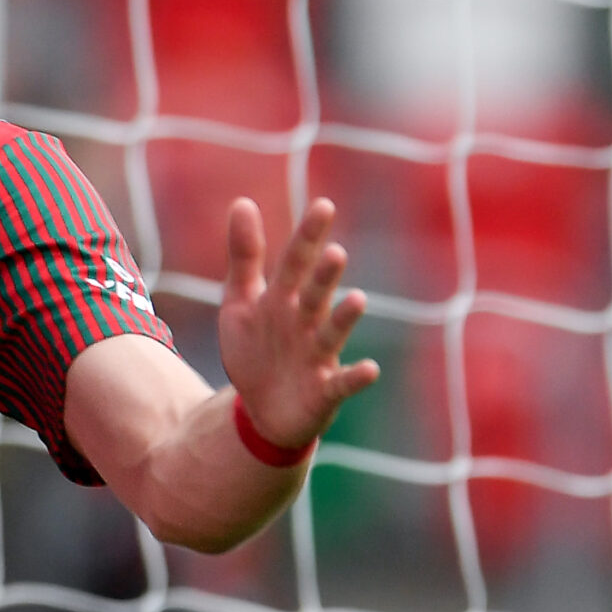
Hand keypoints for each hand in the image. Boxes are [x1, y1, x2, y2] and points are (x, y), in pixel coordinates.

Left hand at [219, 197, 381, 452]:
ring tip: (357, 299)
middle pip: (315, 295)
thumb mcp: (241, 301)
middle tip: (335, 252)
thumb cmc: (257, 348)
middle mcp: (306, 323)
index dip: (308, 237)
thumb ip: (245, 255)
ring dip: (344, 319)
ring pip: (332, 334)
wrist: (261, 410)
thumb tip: (242, 201)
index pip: (296, 262)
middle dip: (324, 277)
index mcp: (284, 299)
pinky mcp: (324, 390)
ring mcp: (318, 356)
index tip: (323, 205)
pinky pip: (342, 383)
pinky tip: (371, 368)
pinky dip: (356, 377)